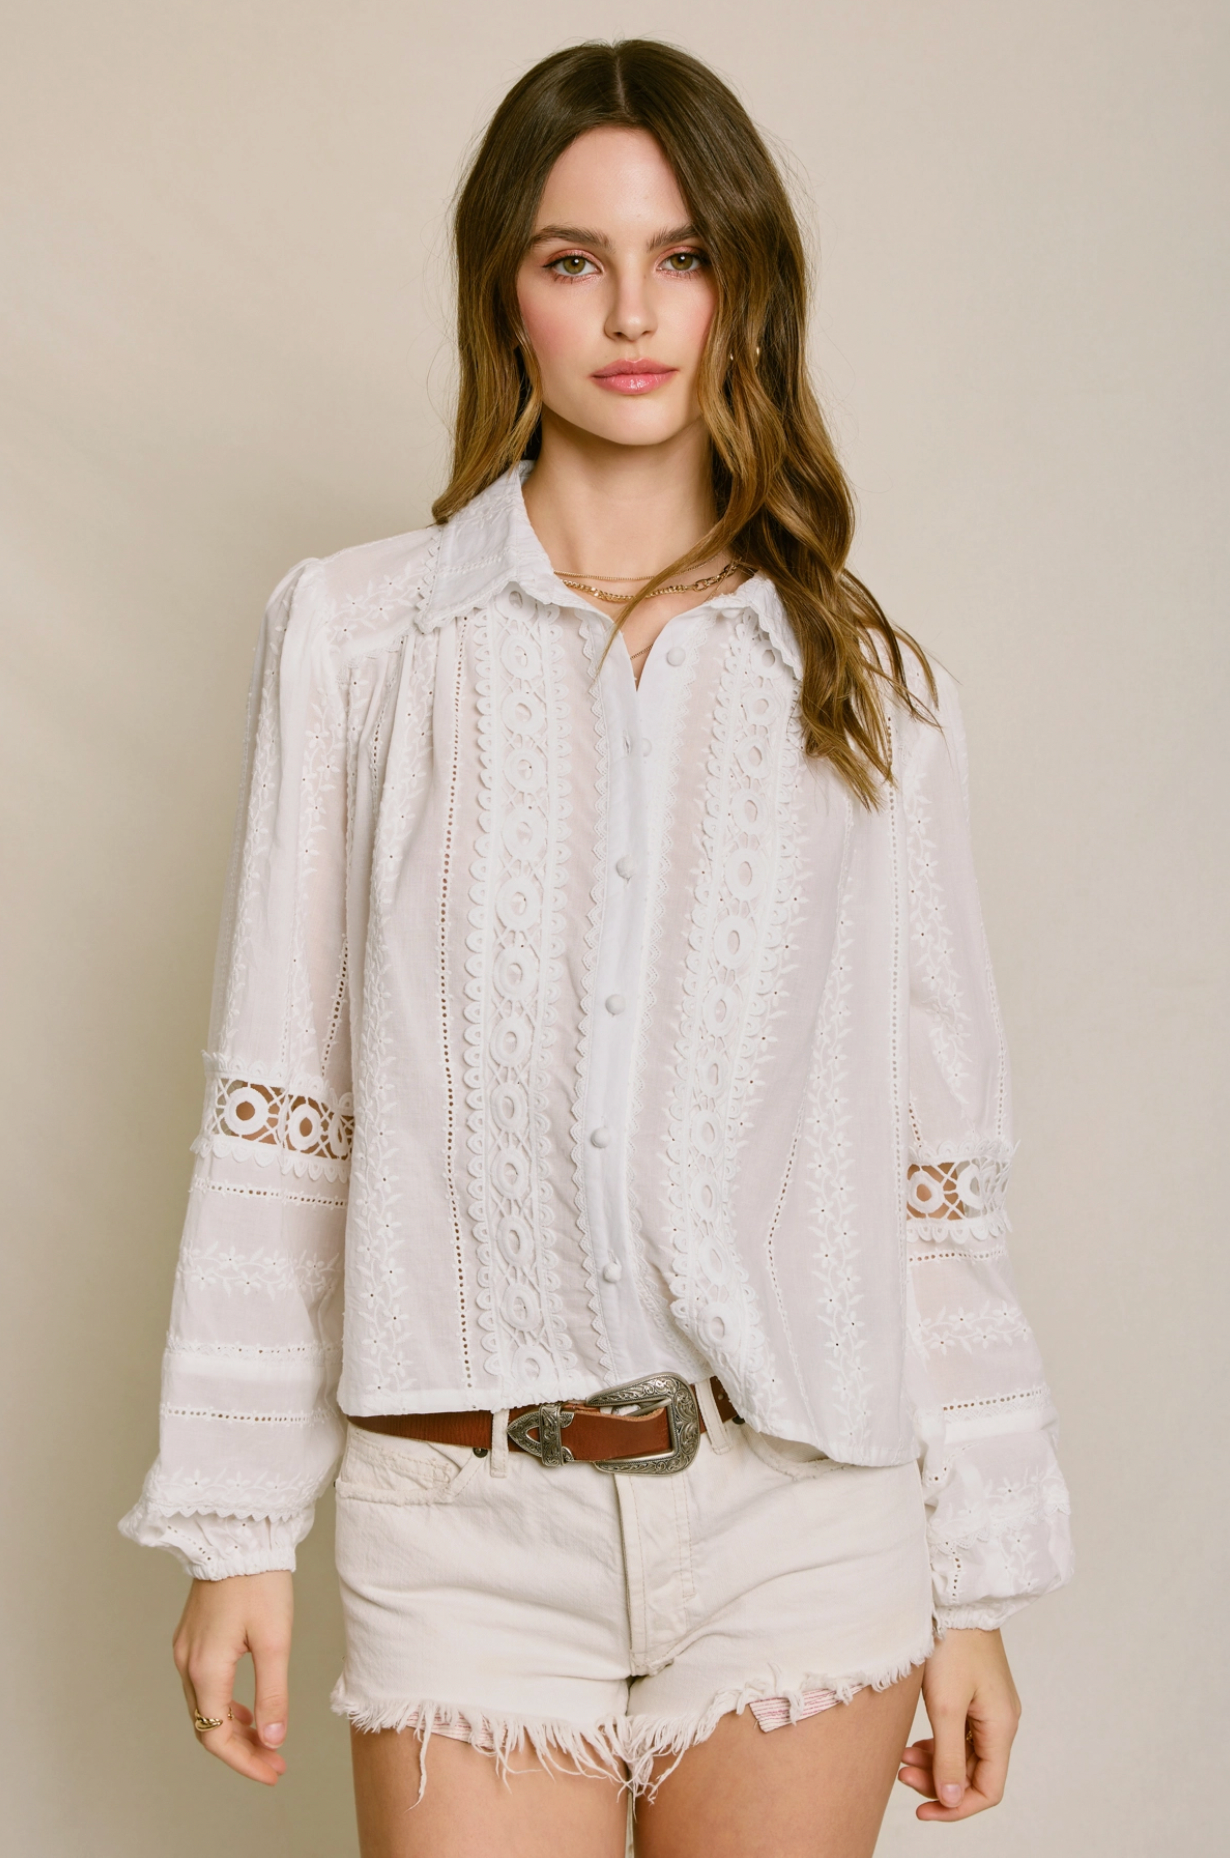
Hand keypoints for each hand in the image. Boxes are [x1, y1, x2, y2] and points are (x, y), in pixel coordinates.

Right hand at [172, 1570, 293, 1784]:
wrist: (238, 1535)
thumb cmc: (259, 1581)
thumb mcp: (275, 1640)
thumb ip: (273, 1694)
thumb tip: (272, 1740)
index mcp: (205, 1669)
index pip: (217, 1736)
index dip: (245, 1761)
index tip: (275, 1772)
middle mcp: (187, 1664)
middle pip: (207, 1726)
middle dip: (241, 1750)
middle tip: (275, 1763)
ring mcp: (185, 1650)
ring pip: (204, 1708)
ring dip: (233, 1730)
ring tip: (266, 1742)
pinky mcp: (192, 1637)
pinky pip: (203, 1686)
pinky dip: (225, 1706)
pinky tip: (247, 1710)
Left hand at [897, 1626, 1020, 1820]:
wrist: (954, 1598)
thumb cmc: (952, 1646)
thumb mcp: (945, 1706)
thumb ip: (947, 1756)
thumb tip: (952, 1799)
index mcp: (1001, 1727)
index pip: (988, 1790)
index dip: (957, 1808)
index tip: (923, 1810)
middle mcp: (1001, 1721)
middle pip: (974, 1773)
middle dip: (938, 1782)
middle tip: (902, 1776)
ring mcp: (989, 1707)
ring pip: (964, 1754)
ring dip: (934, 1763)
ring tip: (902, 1760)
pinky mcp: (975, 1694)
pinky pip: (960, 1733)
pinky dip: (937, 1743)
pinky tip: (913, 1743)